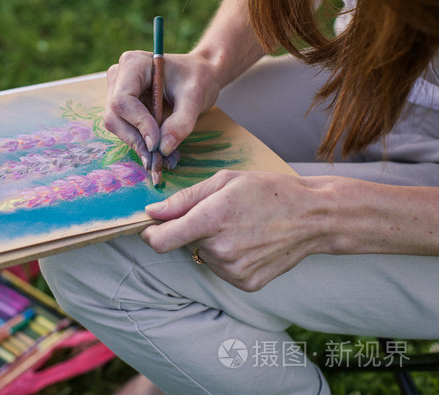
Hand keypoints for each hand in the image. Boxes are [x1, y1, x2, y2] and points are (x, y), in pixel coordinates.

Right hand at [104, 51, 221, 169]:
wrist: (198, 76)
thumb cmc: (198, 78)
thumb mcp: (196, 96)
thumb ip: (181, 121)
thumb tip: (163, 148)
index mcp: (133, 64)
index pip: (123, 100)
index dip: (138, 124)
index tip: (157, 145)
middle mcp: (119, 77)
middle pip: (114, 116)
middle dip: (136, 141)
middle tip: (159, 162)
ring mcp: (117, 93)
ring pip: (118, 127)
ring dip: (140, 147)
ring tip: (166, 160)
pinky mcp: (123, 109)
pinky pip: (126, 130)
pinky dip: (143, 145)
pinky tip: (162, 154)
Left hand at [141, 170, 330, 291]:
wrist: (314, 217)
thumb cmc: (269, 192)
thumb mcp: (225, 181)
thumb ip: (184, 199)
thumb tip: (152, 212)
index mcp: (211, 220)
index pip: (160, 241)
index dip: (151, 234)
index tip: (153, 227)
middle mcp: (220, 250)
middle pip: (183, 244)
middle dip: (192, 230)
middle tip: (220, 214)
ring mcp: (234, 270)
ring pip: (203, 256)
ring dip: (211, 243)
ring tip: (240, 227)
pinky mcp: (246, 283)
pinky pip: (222, 269)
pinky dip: (227, 257)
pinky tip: (249, 242)